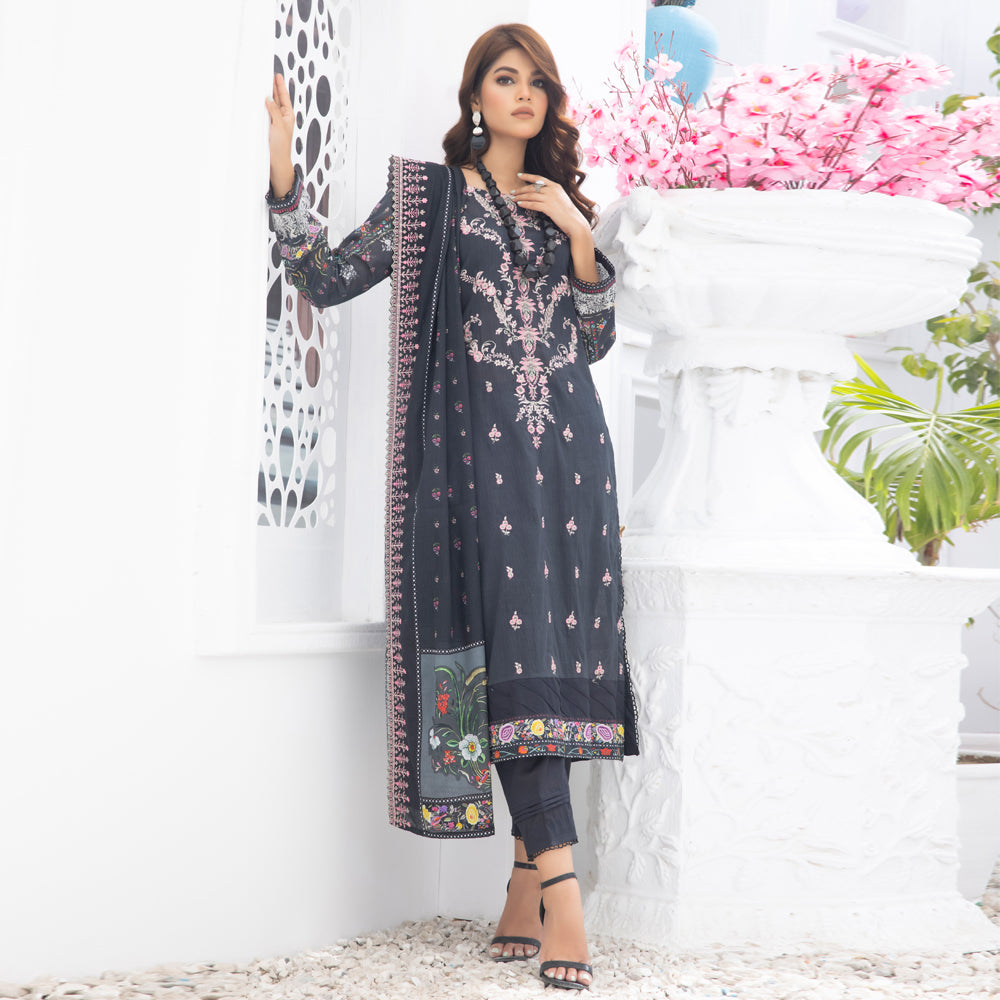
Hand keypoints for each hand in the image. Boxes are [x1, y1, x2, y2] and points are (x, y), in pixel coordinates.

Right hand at [264, 73, 295, 197]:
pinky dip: (260, 106)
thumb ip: (274, 111)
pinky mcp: (267, 128)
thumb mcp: (279, 126)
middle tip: (268, 74)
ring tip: (262, 83)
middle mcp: (281, 118)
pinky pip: (264, 113)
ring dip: (266, 95)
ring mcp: (274, 122)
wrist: (276, 164)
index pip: (283, 97)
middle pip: (276, 98)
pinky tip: (257, 100)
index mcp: (288, 116)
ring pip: (269, 105)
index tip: (277, 74)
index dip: (280, 86)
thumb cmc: (281, 147)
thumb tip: (268, 98)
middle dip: (273, 87)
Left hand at [511, 173, 588, 240]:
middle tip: (512, 192)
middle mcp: (552, 190)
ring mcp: (550, 198)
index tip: (519, 175)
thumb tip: (539, 194)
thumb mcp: (560, 199)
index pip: (539, 178)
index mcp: (555, 186)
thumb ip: (551, 194)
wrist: (575, 222)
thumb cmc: (567, 213)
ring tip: (513, 199)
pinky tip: (519, 204)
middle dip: (520, 189)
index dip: (528, 176)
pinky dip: (525, 204)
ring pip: (531, 195)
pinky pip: (533, 204)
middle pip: (532, 187)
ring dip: (520, 197)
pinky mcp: (548, 207)